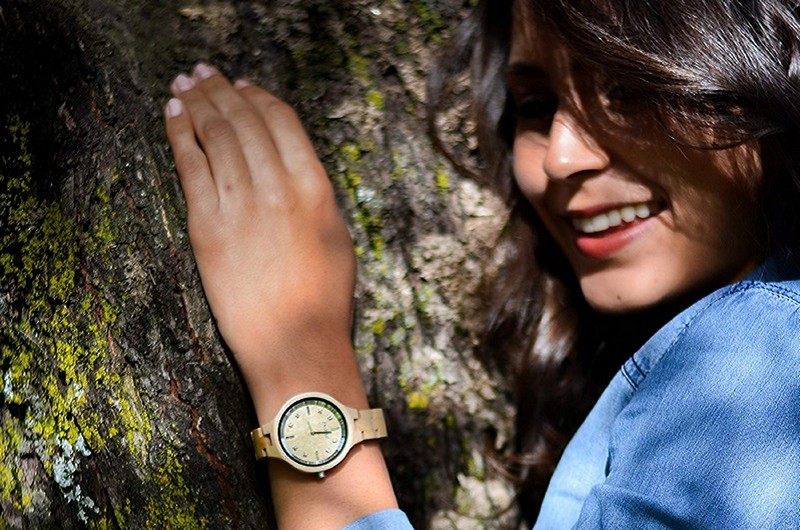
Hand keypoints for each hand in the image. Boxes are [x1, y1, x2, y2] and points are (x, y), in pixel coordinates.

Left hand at [164, 64, 356, 409]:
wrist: (295, 345)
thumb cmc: (324, 300)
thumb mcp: (336, 239)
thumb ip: (314, 197)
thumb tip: (291, 167)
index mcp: (315, 188)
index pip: (283, 122)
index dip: (259, 96)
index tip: (243, 85)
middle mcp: (278, 188)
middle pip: (245, 121)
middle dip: (221, 89)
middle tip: (204, 72)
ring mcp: (241, 206)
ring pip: (216, 136)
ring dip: (198, 103)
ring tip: (186, 84)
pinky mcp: (208, 228)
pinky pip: (191, 167)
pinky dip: (181, 135)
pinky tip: (174, 115)